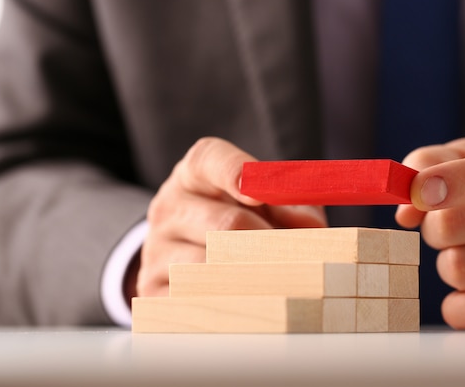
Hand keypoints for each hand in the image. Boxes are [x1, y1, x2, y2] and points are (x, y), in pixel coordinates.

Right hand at [135, 137, 326, 296]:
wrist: (182, 252)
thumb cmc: (236, 219)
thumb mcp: (262, 203)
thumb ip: (290, 206)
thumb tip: (312, 228)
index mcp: (194, 174)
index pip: (210, 160)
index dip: (235, 172)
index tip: (258, 193)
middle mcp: (170, 207)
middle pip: (226, 223)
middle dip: (271, 242)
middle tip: (302, 259)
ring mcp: (157, 248)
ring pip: (212, 267)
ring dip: (255, 277)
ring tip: (281, 282)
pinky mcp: (152, 288)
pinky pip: (194, 300)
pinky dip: (229, 303)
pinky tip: (251, 305)